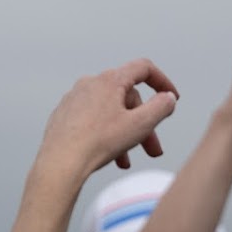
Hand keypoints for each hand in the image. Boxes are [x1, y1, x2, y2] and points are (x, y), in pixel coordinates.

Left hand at [36, 59, 177, 180]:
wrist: (60, 163)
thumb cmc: (97, 143)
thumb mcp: (139, 125)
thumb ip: (160, 108)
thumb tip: (168, 98)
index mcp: (110, 81)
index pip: (143, 69)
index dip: (163, 81)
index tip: (172, 98)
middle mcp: (90, 83)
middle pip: (127, 98)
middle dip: (143, 124)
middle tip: (152, 149)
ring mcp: (74, 99)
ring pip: (110, 112)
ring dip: (124, 134)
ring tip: (126, 160)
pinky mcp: (64, 115)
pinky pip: (92, 121)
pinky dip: (104, 135)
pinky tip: (106, 154)